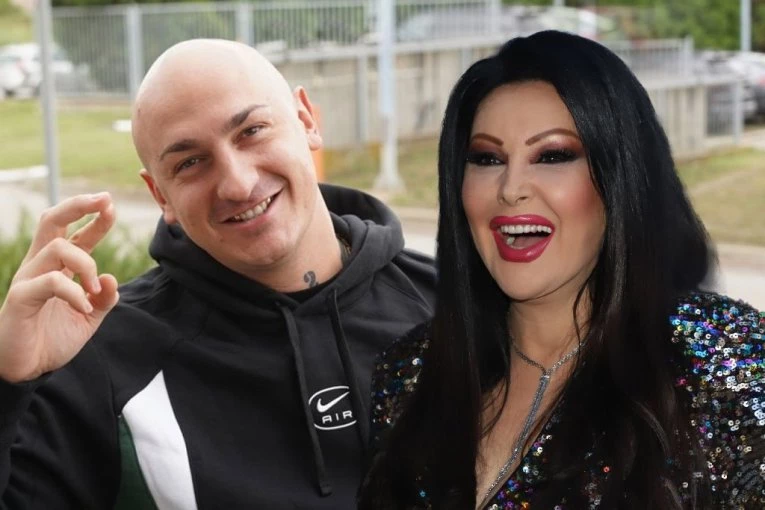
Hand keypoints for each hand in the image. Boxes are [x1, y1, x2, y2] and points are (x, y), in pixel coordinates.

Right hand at [0, 193, 119, 382]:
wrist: (26, 369)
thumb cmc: (52, 339)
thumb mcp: (88, 318)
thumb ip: (104, 299)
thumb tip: (111, 278)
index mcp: (58, 268)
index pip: (75, 234)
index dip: (94, 218)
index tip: (112, 205)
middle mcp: (41, 266)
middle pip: (52, 221)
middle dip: (79, 206)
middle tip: (106, 200)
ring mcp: (28, 279)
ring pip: (56, 247)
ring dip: (86, 264)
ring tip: (97, 290)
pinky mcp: (21, 298)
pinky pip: (50, 281)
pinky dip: (74, 291)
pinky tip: (85, 306)